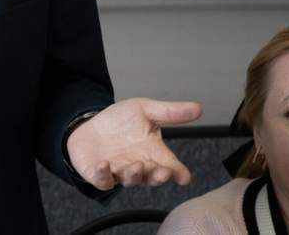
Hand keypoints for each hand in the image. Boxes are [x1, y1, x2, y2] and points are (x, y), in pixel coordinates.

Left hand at [66, 97, 201, 189]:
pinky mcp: (99, 175)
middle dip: (158, 176)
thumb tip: (198, 108)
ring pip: (130, 179)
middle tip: (164, 173)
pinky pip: (102, 180)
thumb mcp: (145, 110)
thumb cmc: (120, 121)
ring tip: (137, 166)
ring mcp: (119, 172)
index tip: (184, 176)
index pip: (170, 165)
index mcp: (152, 152)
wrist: (90, 124)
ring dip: (134, 174)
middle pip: (152, 177)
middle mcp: (139, 165)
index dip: (178, 172)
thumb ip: (169, 112)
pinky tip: (104, 165)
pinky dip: (103, 175)